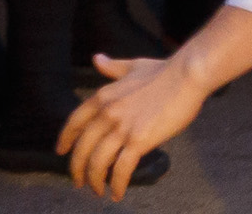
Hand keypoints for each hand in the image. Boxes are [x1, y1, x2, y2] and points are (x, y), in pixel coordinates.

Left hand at [64, 53, 210, 198]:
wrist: (189, 73)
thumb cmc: (165, 70)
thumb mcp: (133, 66)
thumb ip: (112, 67)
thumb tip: (97, 58)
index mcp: (103, 97)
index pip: (74, 124)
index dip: (65, 140)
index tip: (62, 152)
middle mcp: (107, 114)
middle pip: (82, 149)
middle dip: (77, 169)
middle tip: (79, 180)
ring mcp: (122, 129)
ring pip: (98, 163)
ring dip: (95, 181)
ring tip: (98, 190)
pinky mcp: (139, 141)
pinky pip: (121, 169)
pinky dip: (116, 184)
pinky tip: (117, 193)